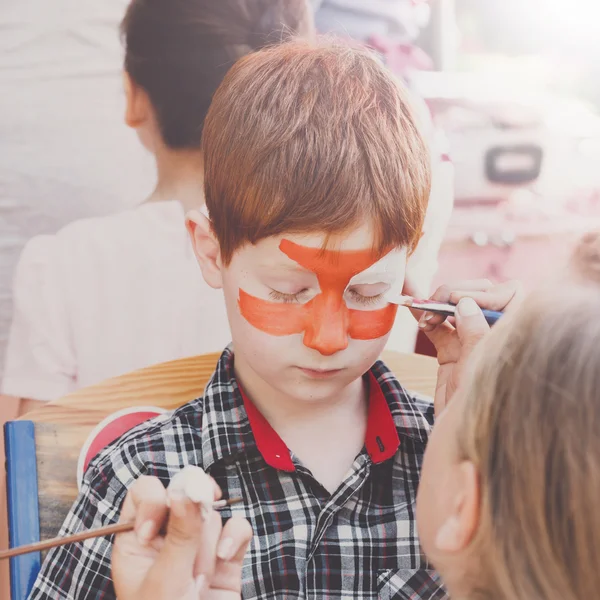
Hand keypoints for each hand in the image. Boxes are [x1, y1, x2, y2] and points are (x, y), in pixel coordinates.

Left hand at [112, 466, 251, 599]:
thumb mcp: (165, 584)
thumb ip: (179, 535)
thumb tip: (186, 489)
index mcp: (137, 541)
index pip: (144, 493)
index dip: (153, 499)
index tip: (153, 530)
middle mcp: (167, 538)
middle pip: (184, 491)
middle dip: (192, 508)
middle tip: (194, 527)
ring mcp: (199, 547)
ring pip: (212, 511)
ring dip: (210, 537)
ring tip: (201, 572)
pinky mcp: (226, 558)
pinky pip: (236, 527)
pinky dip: (235, 538)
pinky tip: (225, 560)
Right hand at [417, 280, 522, 413]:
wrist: (456, 441)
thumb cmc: (476, 411)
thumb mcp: (477, 371)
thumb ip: (474, 334)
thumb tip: (465, 302)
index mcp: (512, 337)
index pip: (509, 294)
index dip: (483, 292)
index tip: (457, 302)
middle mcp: (495, 335)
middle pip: (480, 295)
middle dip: (454, 294)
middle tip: (435, 304)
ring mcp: (472, 342)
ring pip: (456, 307)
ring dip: (436, 303)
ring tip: (422, 312)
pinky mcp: (451, 351)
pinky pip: (438, 325)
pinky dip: (424, 315)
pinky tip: (411, 307)